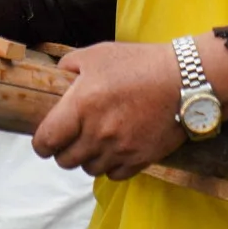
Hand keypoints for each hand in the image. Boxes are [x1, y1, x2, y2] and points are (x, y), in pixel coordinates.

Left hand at [31, 41, 186, 179]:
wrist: (185, 80)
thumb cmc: (140, 63)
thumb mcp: (99, 54)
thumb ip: (70, 66)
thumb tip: (57, 76)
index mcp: (80, 105)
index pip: (46, 141)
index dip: (42, 144)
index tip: (46, 141)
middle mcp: (97, 132)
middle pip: (65, 161)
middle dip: (64, 151)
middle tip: (72, 139)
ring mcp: (119, 149)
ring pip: (89, 169)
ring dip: (88, 158)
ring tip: (97, 142)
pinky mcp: (139, 160)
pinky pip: (114, 175)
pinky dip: (111, 166)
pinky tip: (116, 149)